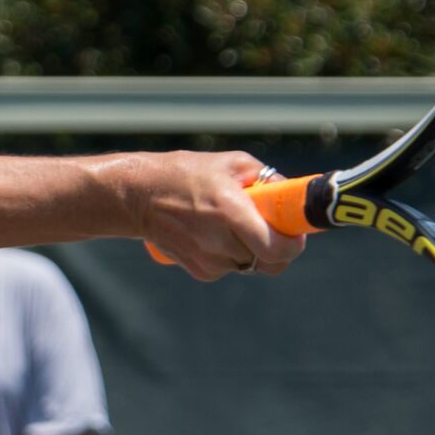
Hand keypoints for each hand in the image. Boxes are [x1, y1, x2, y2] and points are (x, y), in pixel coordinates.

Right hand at [121, 150, 304, 280]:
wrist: (138, 196)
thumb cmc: (186, 174)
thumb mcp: (231, 163)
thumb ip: (267, 179)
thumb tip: (292, 197)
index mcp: (230, 211)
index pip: (276, 248)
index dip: (294, 244)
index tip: (296, 234)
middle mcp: (219, 241)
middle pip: (270, 261)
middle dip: (276, 245)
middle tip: (269, 227)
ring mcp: (208, 260)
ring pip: (251, 263)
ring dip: (251, 248)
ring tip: (230, 224)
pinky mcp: (200, 271)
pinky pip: (231, 267)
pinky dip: (231, 254)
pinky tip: (213, 234)